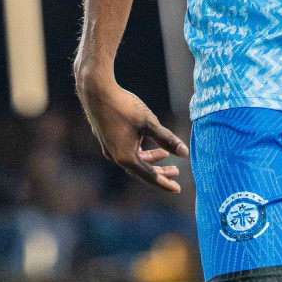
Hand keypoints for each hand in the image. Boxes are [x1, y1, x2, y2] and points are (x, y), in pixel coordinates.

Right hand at [76, 70, 188, 191]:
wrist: (97, 91)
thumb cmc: (124, 106)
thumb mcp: (149, 123)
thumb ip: (167, 139)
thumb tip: (185, 154)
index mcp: (125, 157)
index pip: (149, 176)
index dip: (164, 182)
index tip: (177, 189)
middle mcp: (115, 156)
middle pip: (141, 170)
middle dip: (159, 172)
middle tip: (177, 172)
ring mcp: (110, 148)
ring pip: (134, 160)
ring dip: (150, 159)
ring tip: (165, 155)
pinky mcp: (107, 139)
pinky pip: (127, 152)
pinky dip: (140, 151)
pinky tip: (147, 142)